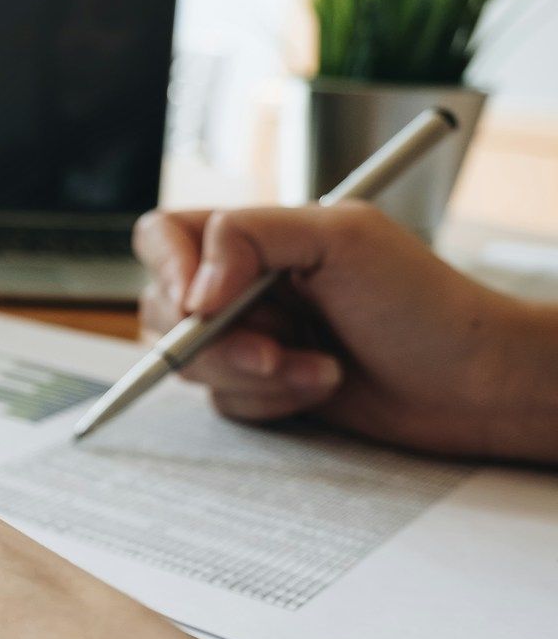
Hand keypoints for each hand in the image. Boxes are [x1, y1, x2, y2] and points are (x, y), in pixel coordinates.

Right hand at [135, 202, 557, 460]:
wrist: (473, 385)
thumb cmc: (426, 305)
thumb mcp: (342, 238)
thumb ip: (249, 236)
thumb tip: (191, 290)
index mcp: (258, 235)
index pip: (165, 235)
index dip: (168, 268)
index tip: (200, 302)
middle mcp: (244, 284)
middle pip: (164, 310)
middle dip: (217, 341)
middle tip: (275, 347)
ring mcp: (250, 337)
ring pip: (191, 364)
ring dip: (254, 375)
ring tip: (319, 368)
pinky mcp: (262, 386)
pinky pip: (224, 402)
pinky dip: (271, 402)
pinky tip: (322, 387)